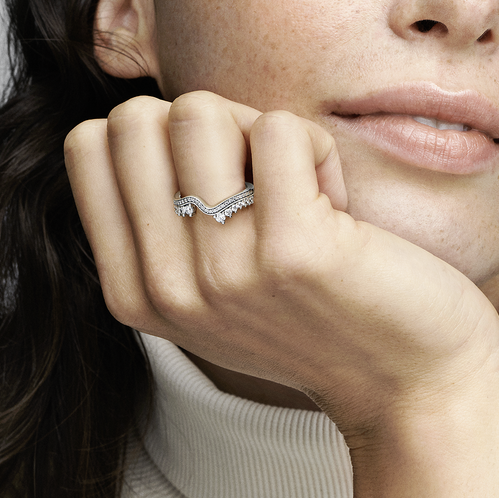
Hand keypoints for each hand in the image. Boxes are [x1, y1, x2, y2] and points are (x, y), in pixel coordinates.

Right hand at [63, 90, 498, 440]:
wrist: (411, 385)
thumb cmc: (319, 316)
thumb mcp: (212, 288)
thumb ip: (161, 222)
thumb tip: (142, 116)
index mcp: (135, 291)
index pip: (88, 143)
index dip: (160, 135)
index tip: (215, 184)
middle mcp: (166, 287)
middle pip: (135, 117)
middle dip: (206, 126)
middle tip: (260, 183)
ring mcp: (224, 272)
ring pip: (199, 112)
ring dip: (262, 135)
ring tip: (300, 196)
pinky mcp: (292, 252)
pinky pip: (280, 129)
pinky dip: (317, 150)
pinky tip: (337, 209)